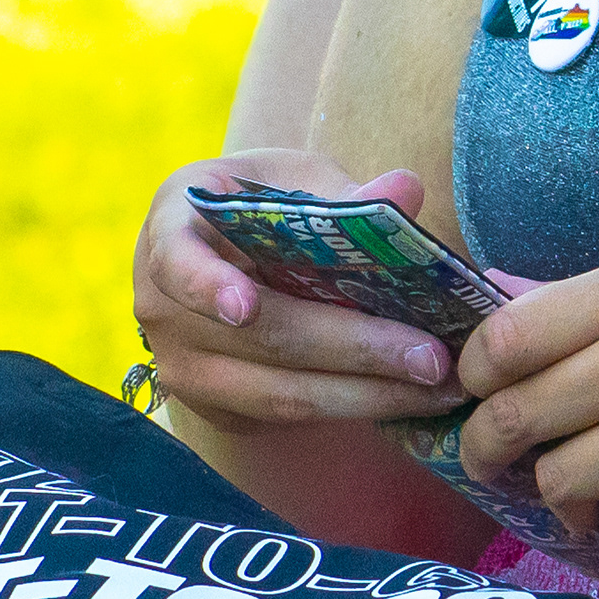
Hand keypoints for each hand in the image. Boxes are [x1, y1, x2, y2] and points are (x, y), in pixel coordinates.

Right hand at [131, 151, 471, 430]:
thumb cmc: (257, 205)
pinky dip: (350, 409)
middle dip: (351, 349)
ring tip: (437, 387)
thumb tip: (404, 191)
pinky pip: (285, 419)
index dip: (208, 284)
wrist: (220, 253)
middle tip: (430, 356)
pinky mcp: (216, 408)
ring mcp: (183, 366)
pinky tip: (409, 398)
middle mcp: (161, 306)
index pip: (178, 260)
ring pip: (279, 394)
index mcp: (172, 228)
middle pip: (259, 339)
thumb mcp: (292, 179)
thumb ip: (345, 192)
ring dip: (364, 395)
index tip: (245, 308)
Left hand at [457, 249, 598, 544]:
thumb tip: (499, 303)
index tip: (475, 390)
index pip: (506, 338)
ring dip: (563, 489)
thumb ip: (594, 300)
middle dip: (486, 446)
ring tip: (590, 486)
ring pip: (559, 480)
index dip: (474, 373)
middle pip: (513, 417)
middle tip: (490, 457)